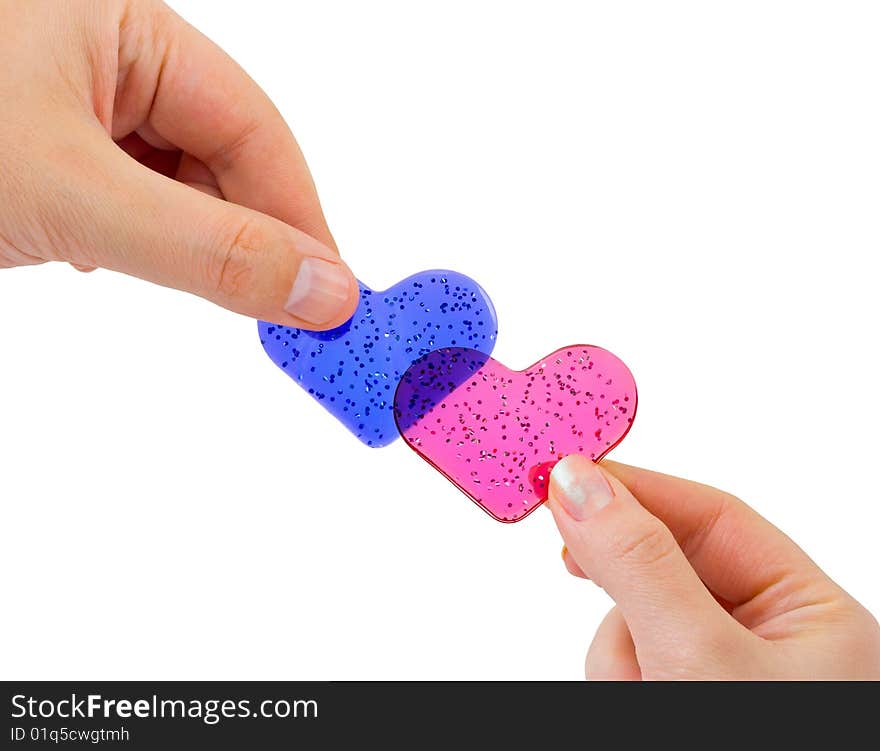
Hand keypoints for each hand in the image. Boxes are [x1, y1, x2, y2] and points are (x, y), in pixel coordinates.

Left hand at [0, 0, 357, 328]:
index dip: (296, 214)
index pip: (249, 126)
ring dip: (191, 245)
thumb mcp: (76, 195)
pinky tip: (116, 261)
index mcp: (126, 24)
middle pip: (221, 157)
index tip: (328, 291)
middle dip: (244, 237)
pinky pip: (132, 204)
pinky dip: (144, 246)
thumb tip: (321, 289)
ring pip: (179, 188)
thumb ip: (205, 248)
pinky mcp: (55, 157)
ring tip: (193, 289)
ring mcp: (79, 107)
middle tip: (279, 313)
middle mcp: (110, 58)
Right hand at [546, 455, 879, 679]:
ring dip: (618, 645)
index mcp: (809, 613)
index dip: (638, 487)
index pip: (713, 516)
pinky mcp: (679, 691)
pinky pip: (627, 656)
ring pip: (636, 615)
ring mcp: (719, 671)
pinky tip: (632, 694)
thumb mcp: (699, 657)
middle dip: (621, 575)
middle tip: (567, 552)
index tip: (568, 471)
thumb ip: (640, 565)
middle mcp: (768, 638)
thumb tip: (577, 482)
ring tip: (638, 688)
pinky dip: (615, 672)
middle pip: (667, 563)